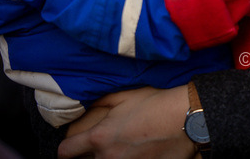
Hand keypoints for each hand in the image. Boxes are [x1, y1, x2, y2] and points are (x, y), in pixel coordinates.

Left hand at [58, 85, 196, 158]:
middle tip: (101, 145)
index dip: (65, 149)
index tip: (70, 146)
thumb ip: (99, 102)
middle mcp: (107, 157)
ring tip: (121, 148)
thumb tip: (85, 105)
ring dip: (107, 158)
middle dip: (88, 155)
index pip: (65, 152)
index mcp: (99, 137)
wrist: (185, 120)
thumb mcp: (123, 96)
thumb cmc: (154, 104)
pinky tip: (136, 153)